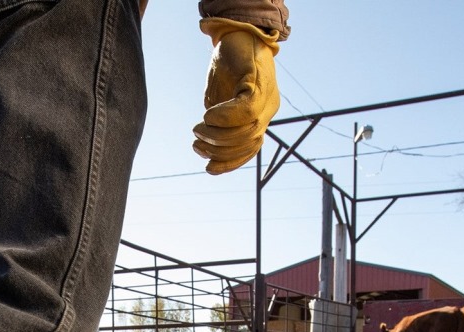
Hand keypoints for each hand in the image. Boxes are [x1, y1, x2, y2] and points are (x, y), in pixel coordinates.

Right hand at [193, 18, 279, 174]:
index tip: (208, 168)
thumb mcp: (221, 100)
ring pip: (247, 130)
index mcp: (260, 116)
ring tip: (198, 128)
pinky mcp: (256, 81)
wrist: (237, 31)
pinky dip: (224, 117)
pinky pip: (245, 109)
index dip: (230, 163)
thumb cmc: (228, 66)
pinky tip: (208, 115)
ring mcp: (265, 95)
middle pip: (247, 142)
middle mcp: (268, 108)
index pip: (250, 149)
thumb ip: (219, 123)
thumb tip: (205, 148)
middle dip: (218, 149)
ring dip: (217, 135)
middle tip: (196, 141)